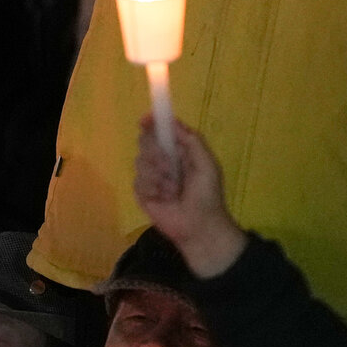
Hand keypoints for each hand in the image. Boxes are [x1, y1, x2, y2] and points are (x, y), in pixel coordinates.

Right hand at [134, 118, 245, 278]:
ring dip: (159, 174)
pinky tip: (164, 198)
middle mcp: (162, 161)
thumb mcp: (206, 163)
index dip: (152, 122)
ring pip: (140, 161)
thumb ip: (192, 140)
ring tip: (173, 189)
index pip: (160, 131)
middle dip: (156, 152)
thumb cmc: (207, 195)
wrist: (199, 226)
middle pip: (145, 142)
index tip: (145, 120)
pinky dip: (153, 188)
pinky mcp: (142, 193)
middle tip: (170, 166)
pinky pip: (138, 181)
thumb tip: (173, 121)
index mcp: (179, 151)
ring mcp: (151, 177)